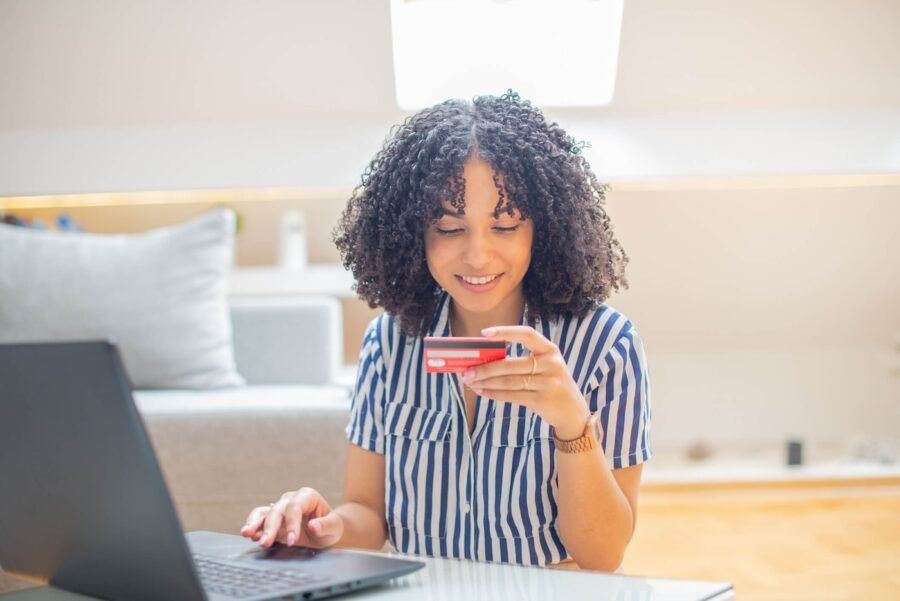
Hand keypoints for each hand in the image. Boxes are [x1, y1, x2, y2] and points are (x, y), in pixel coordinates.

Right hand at [240, 487, 343, 548]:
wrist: (325, 532)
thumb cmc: (331, 526)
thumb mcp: (334, 526)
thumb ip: (325, 525)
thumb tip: (313, 526)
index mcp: (308, 496)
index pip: (295, 507)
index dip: (292, 524)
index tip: (291, 541)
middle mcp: (291, 499)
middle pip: (277, 510)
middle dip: (270, 527)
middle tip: (265, 543)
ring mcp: (280, 508)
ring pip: (264, 512)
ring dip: (255, 523)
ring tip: (247, 533)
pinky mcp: (272, 519)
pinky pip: (260, 520)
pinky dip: (253, 526)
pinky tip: (249, 534)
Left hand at [462, 326, 590, 440]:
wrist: (573, 411)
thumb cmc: (550, 384)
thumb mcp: (544, 366)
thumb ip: (520, 361)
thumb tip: (484, 359)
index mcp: (549, 349)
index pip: (526, 334)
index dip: (505, 332)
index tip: (484, 333)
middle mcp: (551, 363)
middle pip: (511, 364)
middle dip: (485, 368)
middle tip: (466, 371)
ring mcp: (548, 383)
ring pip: (509, 381)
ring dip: (486, 382)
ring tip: (470, 382)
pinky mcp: (542, 400)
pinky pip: (512, 396)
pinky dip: (494, 394)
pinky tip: (482, 391)